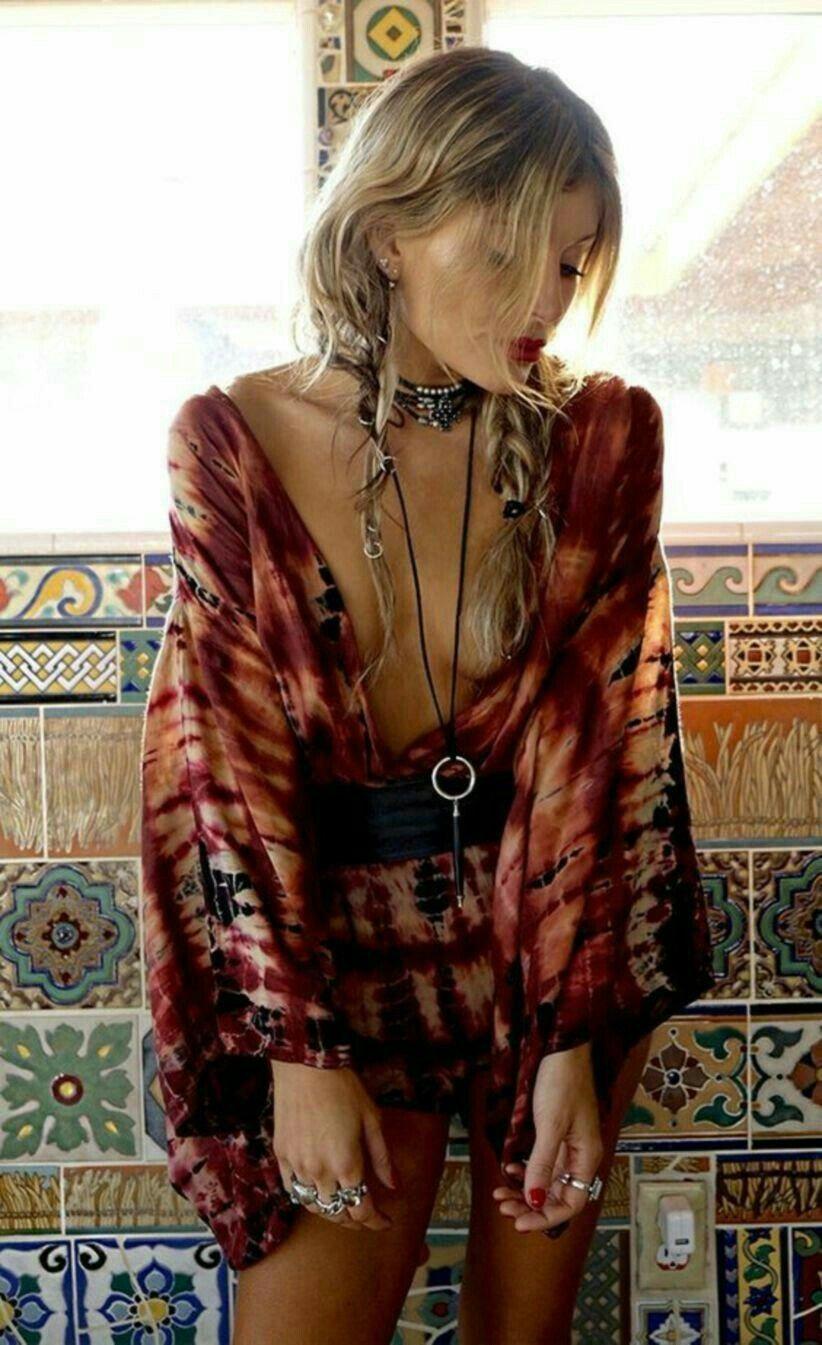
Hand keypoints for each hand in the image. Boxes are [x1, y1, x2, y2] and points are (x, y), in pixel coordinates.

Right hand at [271, 1061, 396, 1232]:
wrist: (306, 1066)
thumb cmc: (344, 1088)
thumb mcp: (372, 1120)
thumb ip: (382, 1158)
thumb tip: (394, 1186)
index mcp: (347, 1165)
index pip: (362, 1210)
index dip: (376, 1222)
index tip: (386, 1222)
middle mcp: (320, 1172)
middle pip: (337, 1213)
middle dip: (355, 1221)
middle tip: (366, 1217)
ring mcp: (298, 1166)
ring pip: (313, 1206)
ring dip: (330, 1212)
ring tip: (342, 1208)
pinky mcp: (281, 1156)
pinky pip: (292, 1189)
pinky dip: (306, 1197)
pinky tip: (316, 1193)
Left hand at [491, 1042, 602, 1235]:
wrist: (560, 1048)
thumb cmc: (561, 1083)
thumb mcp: (550, 1126)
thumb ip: (542, 1165)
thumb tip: (534, 1202)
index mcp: (587, 1157)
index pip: (571, 1203)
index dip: (546, 1217)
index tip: (519, 1222)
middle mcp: (579, 1156)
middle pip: (557, 1195)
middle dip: (530, 1206)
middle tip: (502, 1207)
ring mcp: (567, 1145)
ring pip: (547, 1181)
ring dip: (525, 1191)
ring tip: (500, 1193)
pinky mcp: (555, 1133)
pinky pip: (542, 1163)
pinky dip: (525, 1171)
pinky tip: (509, 1168)